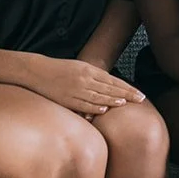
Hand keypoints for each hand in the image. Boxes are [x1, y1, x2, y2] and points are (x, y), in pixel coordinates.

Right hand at [24, 56, 145, 115]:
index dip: (128, 88)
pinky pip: (82, 103)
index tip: (140, 94)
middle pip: (109, 88)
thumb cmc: (60, 70)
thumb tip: (110, 85)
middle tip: (141, 99)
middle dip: (127, 94)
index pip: (113, 80)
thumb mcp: (79, 67)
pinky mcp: (66, 98)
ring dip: (113, 100)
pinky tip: (104, 109)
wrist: (37, 71)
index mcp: (89, 70)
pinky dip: (94, 106)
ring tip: (126, 103)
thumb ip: (94, 76)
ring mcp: (75, 89)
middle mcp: (85, 78)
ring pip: (98, 95)